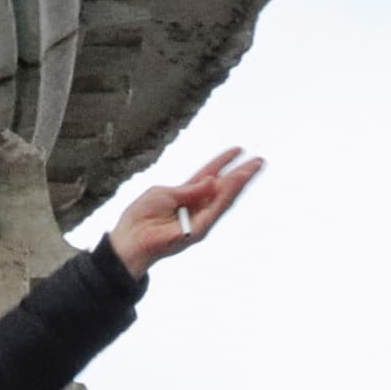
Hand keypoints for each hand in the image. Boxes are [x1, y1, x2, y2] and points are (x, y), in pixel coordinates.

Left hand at [107, 147, 261, 275]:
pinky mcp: (199, 231)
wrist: (130, 239)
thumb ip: (189, 189)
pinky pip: (216, 210)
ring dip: (240, 183)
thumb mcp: (164, 194)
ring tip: (254, 168)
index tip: (238, 149)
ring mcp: (199, 219)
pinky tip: (236, 181)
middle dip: (241, 174)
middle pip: (223, 187)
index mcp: (187, 195)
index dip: (223, 161)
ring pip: (225, 198)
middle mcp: (197, 207)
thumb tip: (212, 180)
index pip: (210, 174)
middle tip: (260, 161)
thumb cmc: (141, 216)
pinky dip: (227, 195)